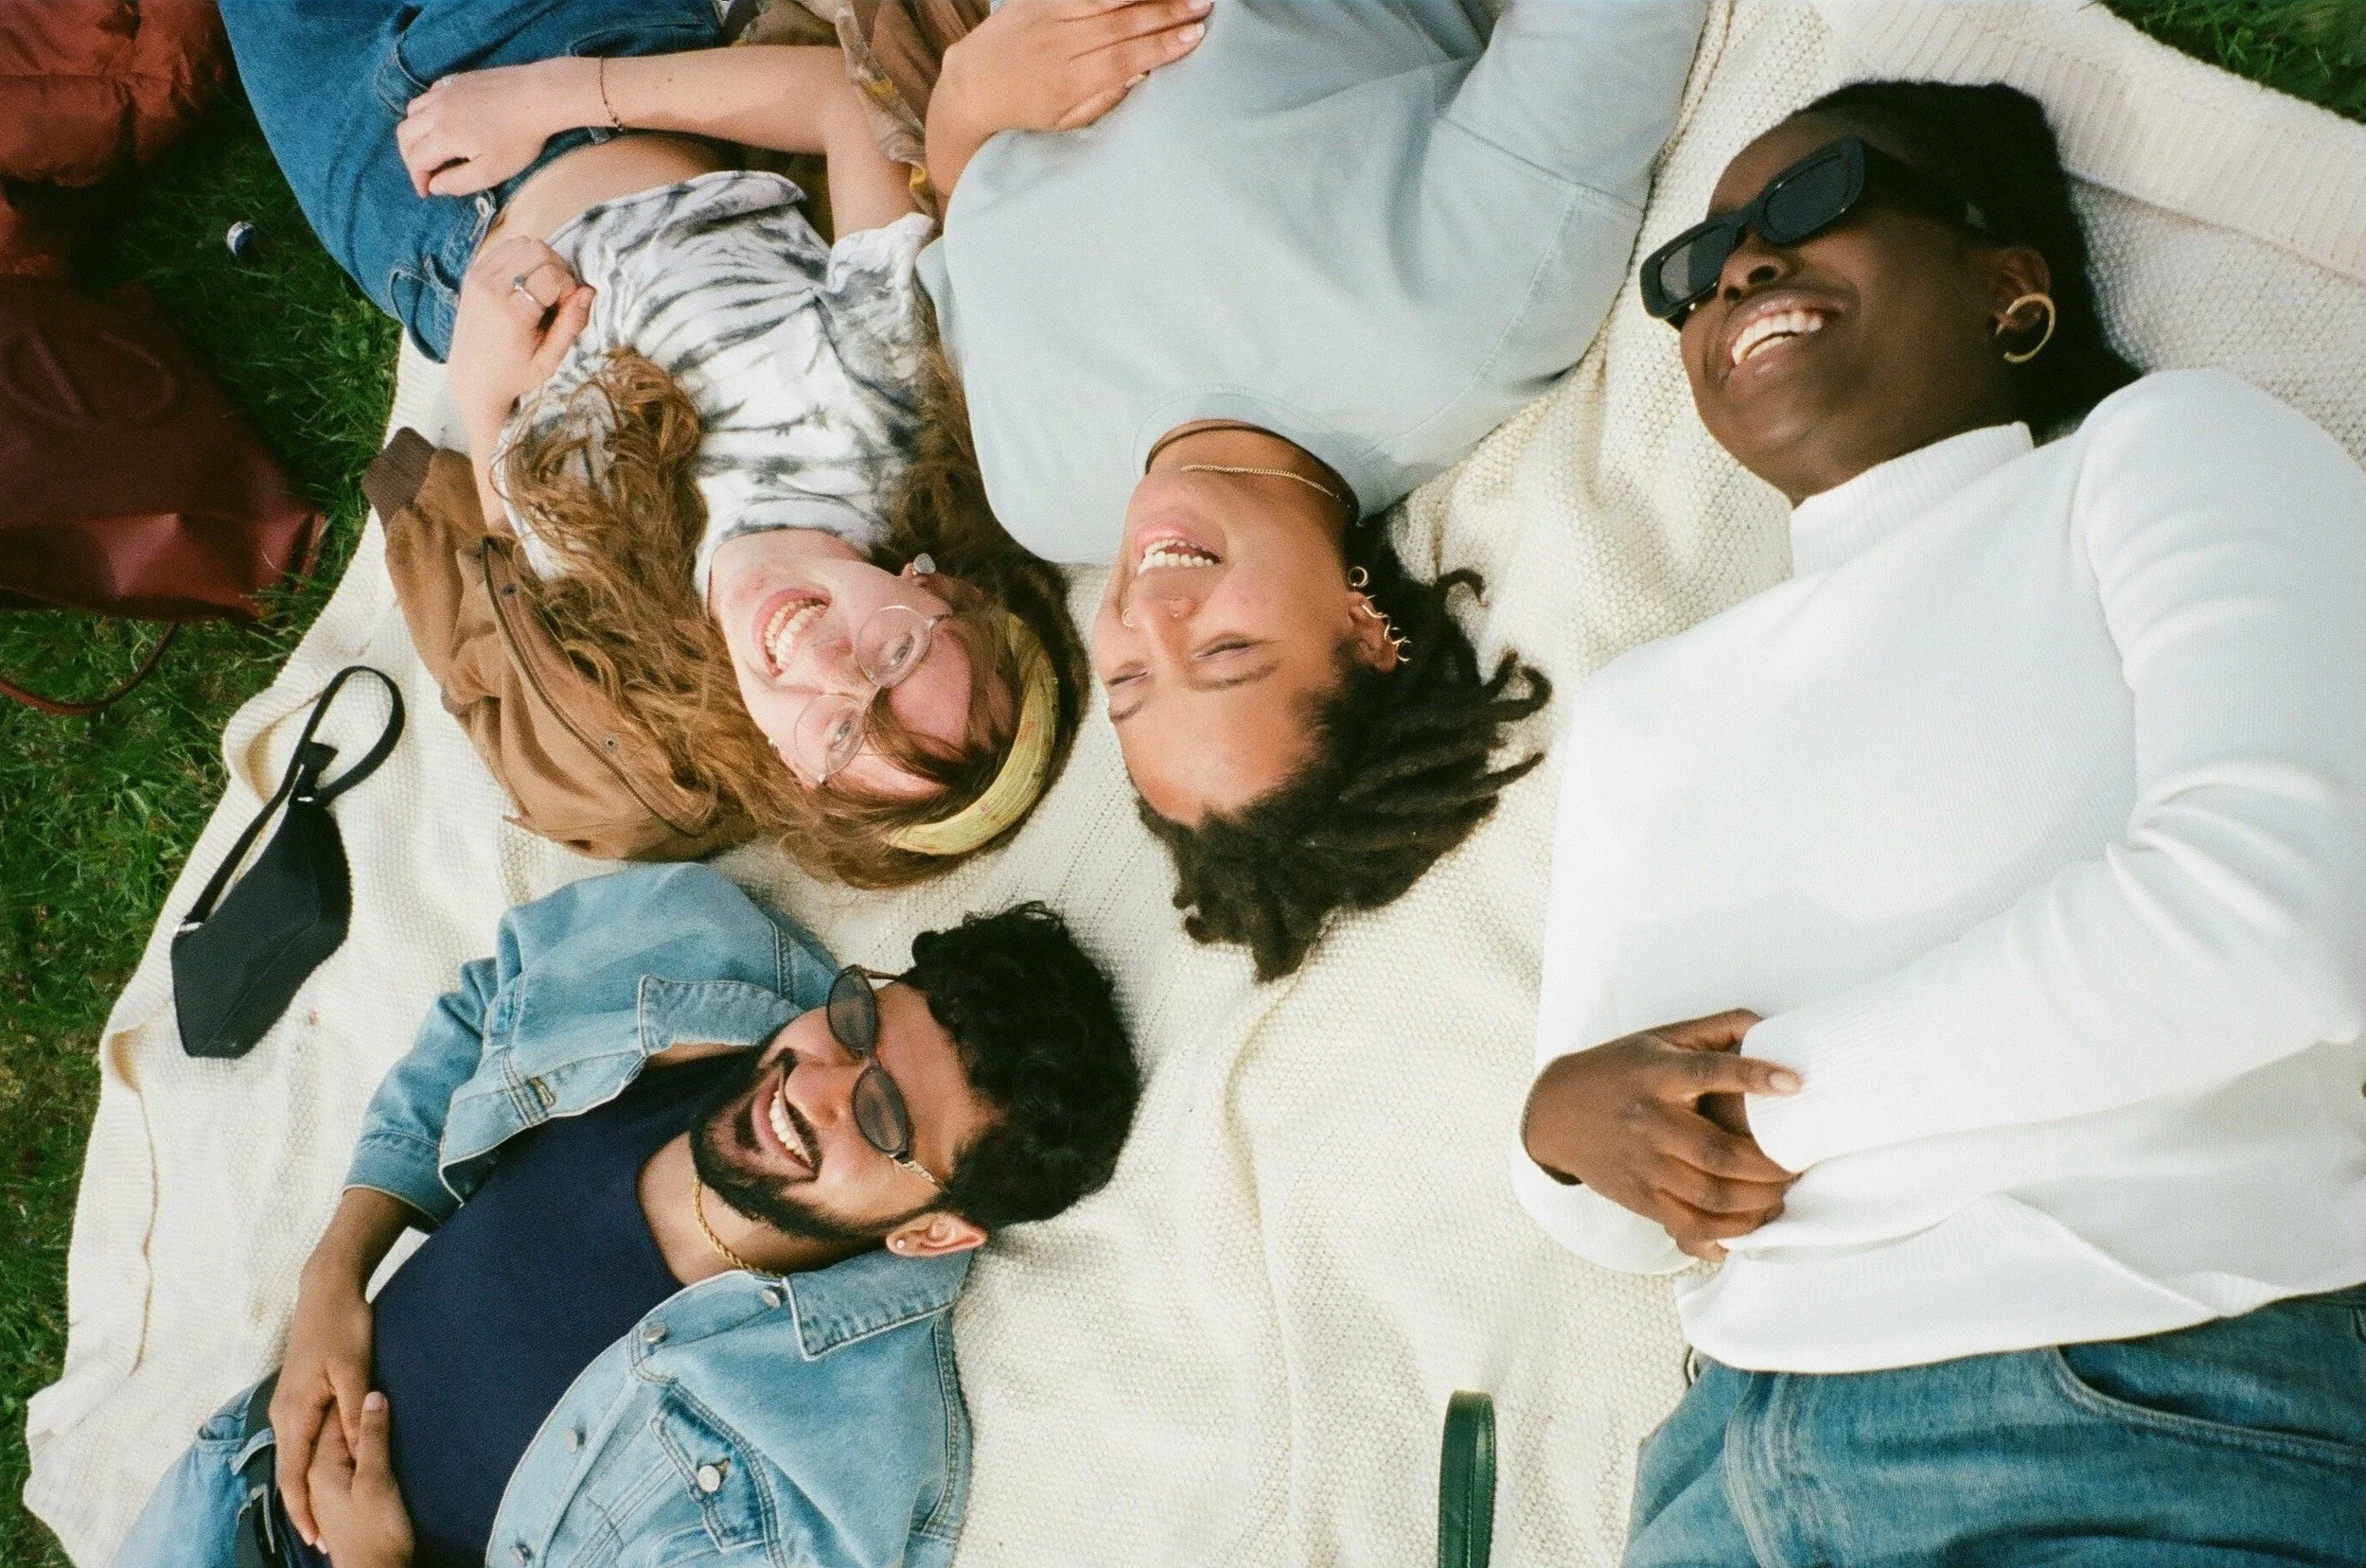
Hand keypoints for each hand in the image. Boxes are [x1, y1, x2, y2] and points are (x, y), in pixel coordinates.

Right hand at [272, 1269, 375, 1546]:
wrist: (327, 1291)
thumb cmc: (344, 1326)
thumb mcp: (355, 1368)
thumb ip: (356, 1411)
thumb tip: (360, 1451)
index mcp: (294, 1413)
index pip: (293, 1476)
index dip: (302, 1511)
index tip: (316, 1539)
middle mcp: (283, 1414)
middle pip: (290, 1473)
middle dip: (303, 1508)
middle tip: (323, 1540)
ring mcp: (286, 1406)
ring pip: (294, 1458)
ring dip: (305, 1487)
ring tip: (323, 1517)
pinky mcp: (296, 1397)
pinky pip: (299, 1441)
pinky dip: (308, 1464)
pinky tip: (323, 1474)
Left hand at [308, 1392, 413, 1567]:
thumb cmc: (378, 1528)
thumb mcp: (377, 1479)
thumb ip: (373, 1437)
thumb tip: (375, 1395)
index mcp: (319, 1466)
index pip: (333, 1419)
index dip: (354, 1396)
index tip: (373, 1376)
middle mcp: (315, 1475)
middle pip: (331, 1432)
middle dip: (351, 1412)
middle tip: (378, 1388)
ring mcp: (325, 1489)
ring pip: (337, 1447)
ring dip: (354, 1431)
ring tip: (378, 1413)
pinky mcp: (338, 1499)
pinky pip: (342, 1462)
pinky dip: (354, 1448)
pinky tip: (368, 1446)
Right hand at [397, 57, 590, 197]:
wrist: (538, 96)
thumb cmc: (518, 139)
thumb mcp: (492, 171)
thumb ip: (459, 182)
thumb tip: (434, 187)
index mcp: (443, 135)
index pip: (415, 160)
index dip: (417, 179)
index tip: (426, 191)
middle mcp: (436, 110)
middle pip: (404, 134)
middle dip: (409, 157)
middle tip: (424, 171)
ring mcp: (444, 91)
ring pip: (412, 111)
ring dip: (414, 132)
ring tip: (430, 147)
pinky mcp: (455, 80)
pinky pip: (427, 95)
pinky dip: (425, 111)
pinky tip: (442, 121)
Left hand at [446, 234, 595, 440]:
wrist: (471, 378)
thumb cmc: (514, 374)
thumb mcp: (549, 361)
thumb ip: (571, 325)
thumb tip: (588, 291)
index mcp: (511, 313)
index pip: (552, 274)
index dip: (568, 287)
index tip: (564, 308)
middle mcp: (491, 288)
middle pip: (538, 250)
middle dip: (557, 269)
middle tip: (556, 297)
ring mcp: (478, 276)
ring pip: (524, 243)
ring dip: (541, 262)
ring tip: (541, 289)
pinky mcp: (473, 272)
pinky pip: (507, 247)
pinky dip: (523, 260)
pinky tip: (524, 284)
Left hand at [927, 0, 1209, 196]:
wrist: (972, 85)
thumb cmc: (1026, 109)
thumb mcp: (1065, 121)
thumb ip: (1103, 100)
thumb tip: (1141, 75)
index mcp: (1069, 82)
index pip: (1126, 58)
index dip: (1163, 46)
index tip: (1196, 36)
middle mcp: (1060, 46)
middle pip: (1123, 25)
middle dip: (1167, 13)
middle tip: (1203, 5)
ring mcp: (1048, 17)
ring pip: (1107, 0)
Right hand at [1521, 1010, 1801, 1262]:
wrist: (1555, 1112)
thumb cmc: (1617, 1070)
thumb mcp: (1660, 1038)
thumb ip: (1716, 1029)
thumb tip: (1769, 1024)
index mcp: (1656, 1074)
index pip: (1706, 1073)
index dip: (1752, 1077)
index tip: (1794, 1084)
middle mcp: (1649, 1121)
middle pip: (1719, 1154)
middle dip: (1770, 1167)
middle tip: (1797, 1165)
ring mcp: (1643, 1164)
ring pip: (1711, 1195)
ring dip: (1758, 1202)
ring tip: (1781, 1193)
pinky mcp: (1639, 1197)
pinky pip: (1690, 1224)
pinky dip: (1728, 1231)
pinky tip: (1751, 1222)